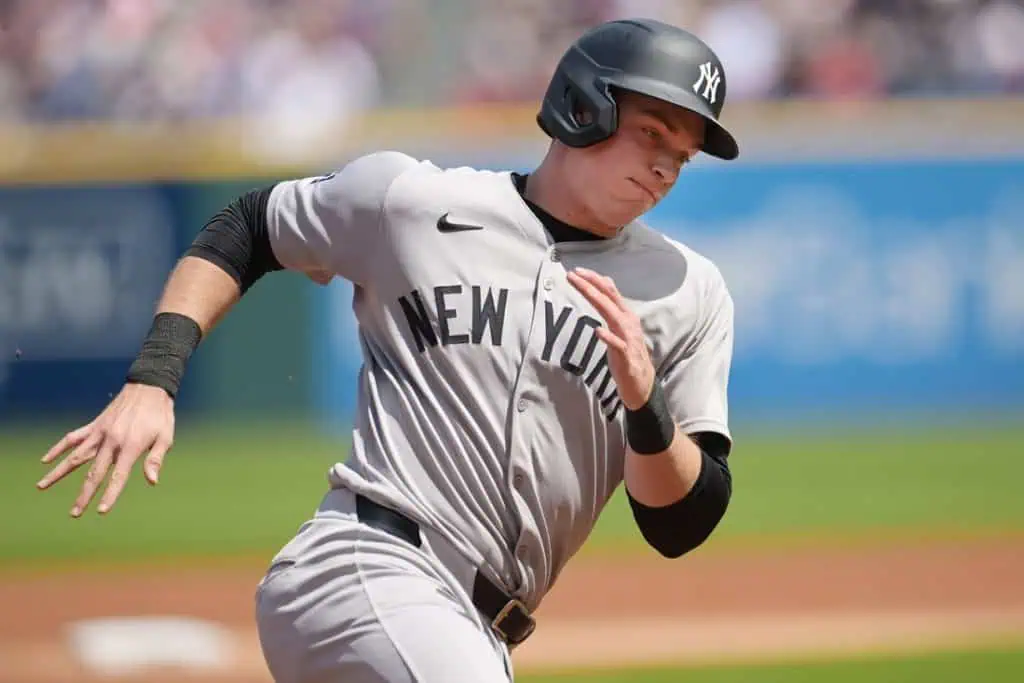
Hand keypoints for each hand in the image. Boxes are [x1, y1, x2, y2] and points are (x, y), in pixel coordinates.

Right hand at [36, 383, 174, 516]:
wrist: (148, 388)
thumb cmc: (160, 415)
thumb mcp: (165, 437)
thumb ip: (156, 460)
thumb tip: (153, 482)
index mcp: (131, 446)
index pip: (118, 477)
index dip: (110, 495)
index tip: (101, 511)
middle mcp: (111, 441)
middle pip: (94, 473)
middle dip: (84, 495)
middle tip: (74, 513)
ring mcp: (100, 433)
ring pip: (75, 456)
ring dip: (58, 473)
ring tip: (41, 486)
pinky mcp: (94, 426)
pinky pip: (73, 438)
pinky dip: (58, 448)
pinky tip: (45, 460)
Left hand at [567, 267, 654, 409]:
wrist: (641, 383)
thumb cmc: (627, 354)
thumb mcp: (619, 327)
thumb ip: (613, 307)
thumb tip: (606, 283)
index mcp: (625, 316)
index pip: (609, 292)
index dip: (594, 280)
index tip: (576, 271)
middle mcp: (628, 323)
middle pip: (608, 299)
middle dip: (591, 285)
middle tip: (574, 274)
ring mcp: (628, 339)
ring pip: (612, 315)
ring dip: (597, 300)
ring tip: (584, 289)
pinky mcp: (626, 357)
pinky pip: (617, 345)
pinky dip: (608, 337)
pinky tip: (598, 331)